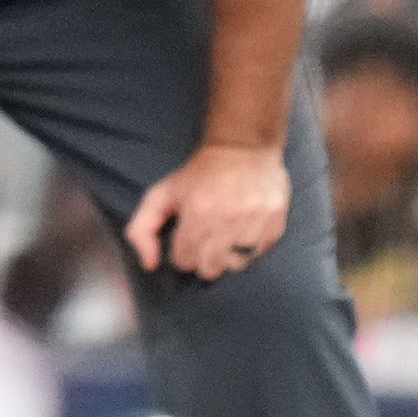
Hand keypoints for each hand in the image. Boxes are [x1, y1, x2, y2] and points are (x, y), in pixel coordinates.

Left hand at [123, 138, 291, 282]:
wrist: (243, 147)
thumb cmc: (199, 174)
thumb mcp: (161, 194)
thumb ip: (142, 230)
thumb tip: (150, 265)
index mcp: (198, 212)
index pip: (184, 261)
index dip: (182, 251)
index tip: (187, 236)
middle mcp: (228, 220)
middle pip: (210, 269)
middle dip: (203, 257)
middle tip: (206, 237)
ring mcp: (255, 223)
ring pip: (235, 265)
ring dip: (228, 254)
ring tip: (226, 233)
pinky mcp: (276, 224)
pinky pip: (258, 255)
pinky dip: (250, 248)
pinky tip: (243, 228)